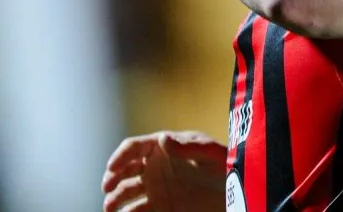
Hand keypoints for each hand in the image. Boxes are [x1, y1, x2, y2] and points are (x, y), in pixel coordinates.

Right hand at [102, 131, 226, 211]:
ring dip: (114, 200)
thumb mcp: (211, 152)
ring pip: (126, 193)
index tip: (112, 168)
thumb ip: (188, 146)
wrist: (235, 190)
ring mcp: (155, 188)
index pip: (133, 147)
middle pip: (123, 171)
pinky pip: (137, 211)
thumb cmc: (225, 164)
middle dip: (111, 179)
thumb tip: (163, 138)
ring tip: (111, 208)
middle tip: (107, 189)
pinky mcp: (160, 207)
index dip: (120, 156)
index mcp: (163, 147)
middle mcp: (154, 167)